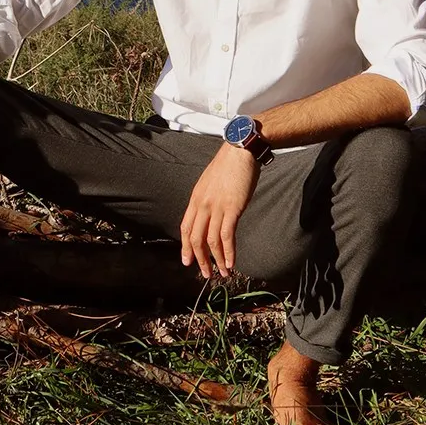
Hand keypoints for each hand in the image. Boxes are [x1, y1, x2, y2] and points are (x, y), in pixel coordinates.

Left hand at [180, 142, 258, 278]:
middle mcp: (202, 205)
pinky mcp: (232, 208)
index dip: (186, 246)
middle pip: (195, 238)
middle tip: (206, 273)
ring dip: (217, 259)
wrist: (239, 151)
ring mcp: (216, 207)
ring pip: (211, 240)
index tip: (188, 260)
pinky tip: (231, 262)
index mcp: (195, 198)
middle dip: (200, 259)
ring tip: (223, 273)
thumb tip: (210, 215)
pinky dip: (229, 251)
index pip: (185, 227)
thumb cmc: (228, 166)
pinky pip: (227, 235)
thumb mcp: (210, 183)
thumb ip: (207, 200)